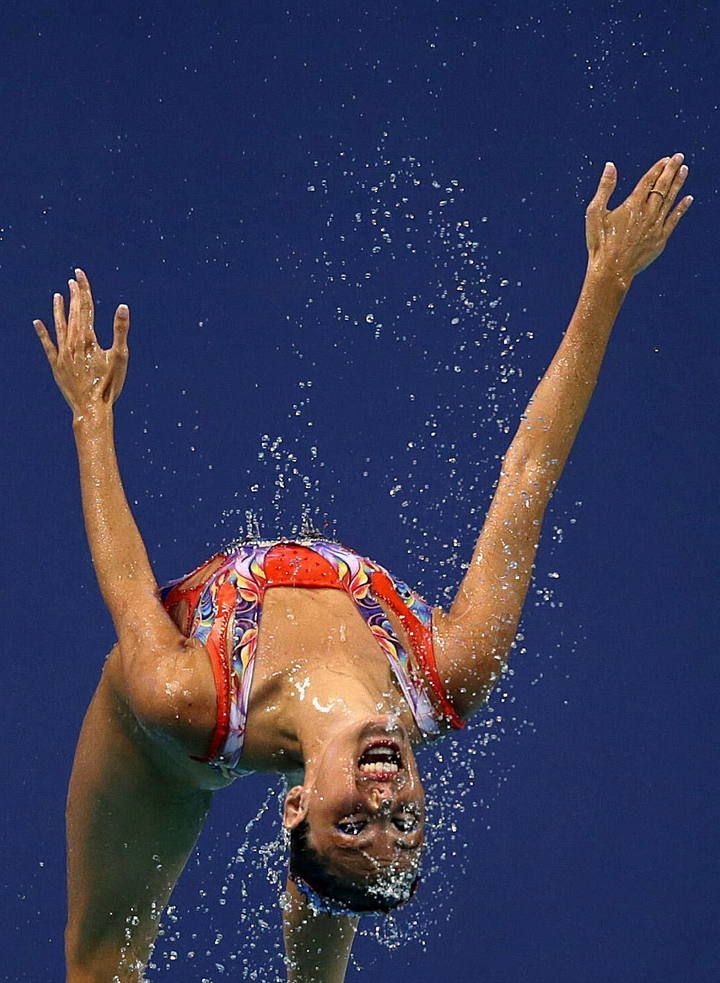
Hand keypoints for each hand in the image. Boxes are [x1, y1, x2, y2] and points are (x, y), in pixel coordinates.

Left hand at [34, 268, 129, 417]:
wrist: (91, 408)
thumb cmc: (109, 384)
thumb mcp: (120, 356)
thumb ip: (120, 330)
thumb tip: (123, 306)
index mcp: (88, 338)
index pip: (85, 306)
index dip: (83, 288)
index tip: (79, 273)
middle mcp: (72, 342)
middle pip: (73, 313)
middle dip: (74, 295)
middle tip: (73, 280)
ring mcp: (62, 353)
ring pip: (59, 325)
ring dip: (59, 310)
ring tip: (58, 296)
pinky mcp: (56, 365)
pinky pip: (48, 344)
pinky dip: (43, 333)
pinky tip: (37, 322)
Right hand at [585, 154, 692, 286]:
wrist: (611, 270)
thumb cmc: (600, 242)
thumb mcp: (595, 213)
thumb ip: (605, 188)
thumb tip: (610, 166)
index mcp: (632, 205)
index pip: (648, 181)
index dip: (658, 169)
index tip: (666, 159)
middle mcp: (648, 213)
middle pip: (662, 187)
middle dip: (671, 170)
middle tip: (679, 158)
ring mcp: (656, 226)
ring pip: (670, 200)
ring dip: (678, 184)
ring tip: (684, 171)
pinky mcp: (660, 239)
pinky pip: (674, 219)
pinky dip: (681, 208)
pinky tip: (688, 199)